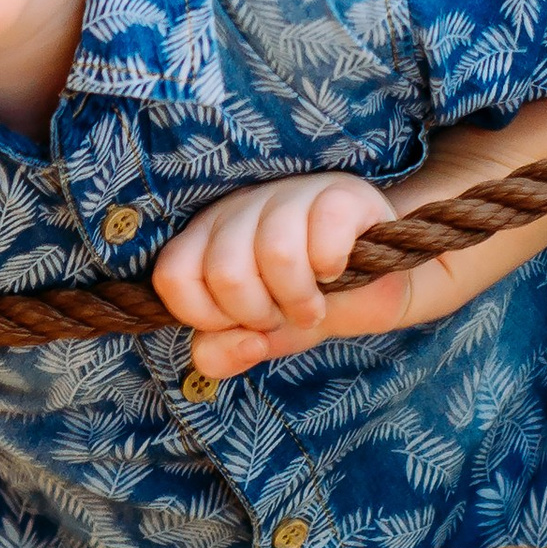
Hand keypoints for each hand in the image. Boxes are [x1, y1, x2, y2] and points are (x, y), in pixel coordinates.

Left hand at [152, 173, 415, 377]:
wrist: (373, 286)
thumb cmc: (304, 304)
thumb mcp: (257, 338)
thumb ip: (222, 352)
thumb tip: (240, 344)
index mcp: (207, 238)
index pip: (173, 276)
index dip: (205, 317)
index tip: (238, 325)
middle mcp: (241, 209)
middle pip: (226, 272)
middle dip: (258, 314)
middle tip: (281, 316)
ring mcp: (290, 195)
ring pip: (278, 254)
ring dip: (300, 300)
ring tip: (312, 307)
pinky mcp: (340, 195)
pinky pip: (325, 235)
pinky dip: (332, 267)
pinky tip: (336, 271)